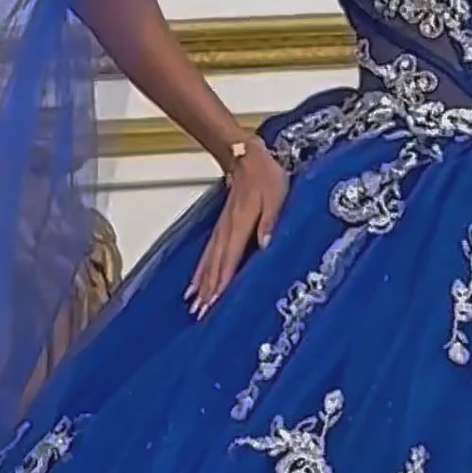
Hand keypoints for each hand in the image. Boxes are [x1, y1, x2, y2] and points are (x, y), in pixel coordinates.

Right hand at [187, 136, 288, 316]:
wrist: (247, 158)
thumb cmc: (265, 177)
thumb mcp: (277, 197)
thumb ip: (271, 222)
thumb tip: (267, 247)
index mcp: (240, 226)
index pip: (229, 260)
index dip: (222, 283)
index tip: (214, 303)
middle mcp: (227, 232)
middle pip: (215, 266)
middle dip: (208, 291)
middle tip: (201, 314)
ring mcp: (221, 230)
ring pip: (209, 262)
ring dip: (202, 284)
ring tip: (195, 305)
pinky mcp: (221, 228)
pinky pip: (208, 254)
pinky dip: (200, 270)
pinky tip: (196, 283)